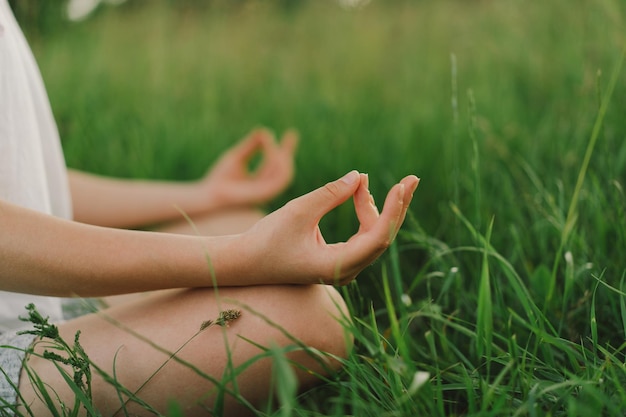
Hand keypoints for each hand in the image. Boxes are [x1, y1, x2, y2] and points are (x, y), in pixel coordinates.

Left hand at [200, 129, 296, 210]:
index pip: (277, 164)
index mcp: (261, 181)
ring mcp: (267, 193)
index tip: (291, 133)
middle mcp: (267, 188)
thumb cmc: (220, 179)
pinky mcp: (265, 195)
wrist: (210, 194)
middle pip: (285, 168)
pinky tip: (271, 150)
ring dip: (282, 155)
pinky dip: (276, 162)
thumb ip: (251, 146)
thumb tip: (263, 130)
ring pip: (285, 173)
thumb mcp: (237, 157)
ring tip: (271, 140)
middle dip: (289, 151)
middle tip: (291, 133)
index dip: (286, 149)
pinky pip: (278, 178)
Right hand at [239, 171, 419, 285]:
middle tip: (412, 178)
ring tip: (362, 181)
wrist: (246, 262)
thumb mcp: (298, 211)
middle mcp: (346, 271)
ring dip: (374, 207)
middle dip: (396, 206)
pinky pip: (362, 236)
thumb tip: (359, 176)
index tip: (402, 185)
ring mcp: (344, 268)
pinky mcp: (339, 260)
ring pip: (373, 236)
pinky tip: (360, 194)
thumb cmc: (267, 238)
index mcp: (337, 266)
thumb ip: (330, 193)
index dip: (393, 210)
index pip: (378, 238)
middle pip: (382, 237)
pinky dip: (363, 214)